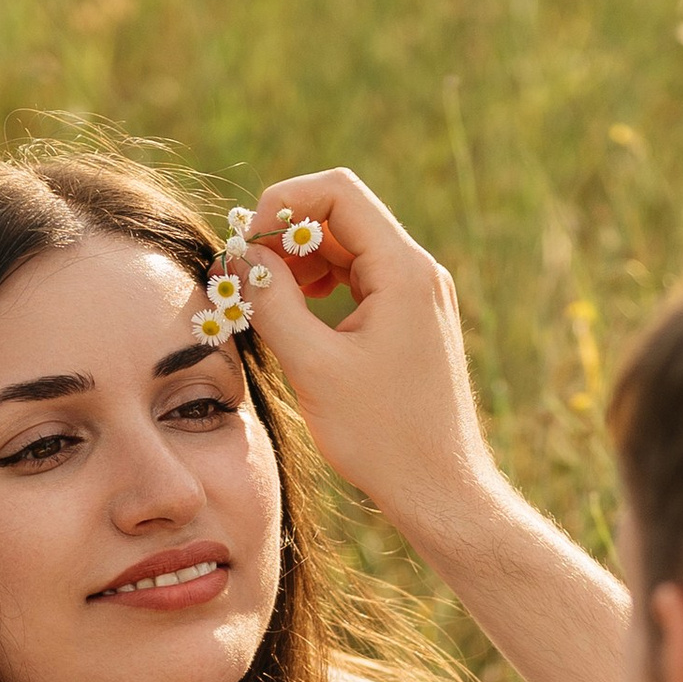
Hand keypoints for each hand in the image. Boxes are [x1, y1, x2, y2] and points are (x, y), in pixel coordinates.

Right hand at [236, 169, 511, 573]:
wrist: (440, 489)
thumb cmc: (383, 437)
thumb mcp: (313, 367)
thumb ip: (272, 303)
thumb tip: (242, 257)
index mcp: (403, 271)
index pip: (337, 192)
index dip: (283, 202)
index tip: (246, 242)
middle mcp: (418, 272)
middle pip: (342, 213)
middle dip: (286, 232)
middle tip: (245, 271)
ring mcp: (418, 295)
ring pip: (348, 246)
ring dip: (299, 259)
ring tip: (263, 296)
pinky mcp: (411, 320)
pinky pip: (359, 279)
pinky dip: (320, 284)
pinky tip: (293, 315)